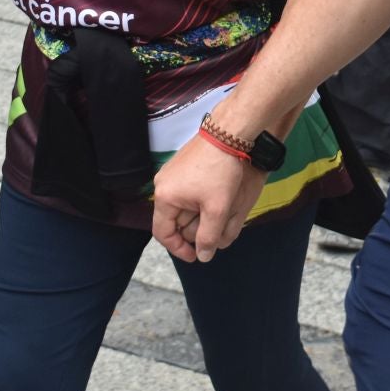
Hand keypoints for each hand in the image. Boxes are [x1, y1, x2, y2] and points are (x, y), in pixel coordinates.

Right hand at [150, 133, 265, 262]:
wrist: (227, 133)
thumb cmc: (220, 171)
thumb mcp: (216, 208)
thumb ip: (208, 236)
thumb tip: (203, 256)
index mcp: (165, 197)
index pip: (162, 233)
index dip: (178, 249)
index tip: (195, 256)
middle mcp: (162, 185)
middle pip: (170, 220)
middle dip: (188, 233)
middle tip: (207, 240)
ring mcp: (170, 173)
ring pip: (178, 206)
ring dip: (193, 218)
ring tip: (212, 222)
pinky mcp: (181, 165)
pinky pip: (184, 192)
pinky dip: (195, 203)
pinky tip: (212, 204)